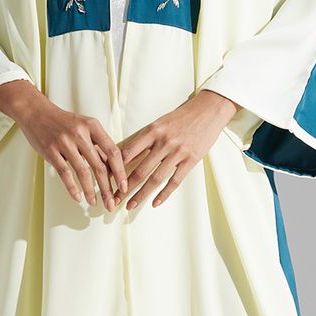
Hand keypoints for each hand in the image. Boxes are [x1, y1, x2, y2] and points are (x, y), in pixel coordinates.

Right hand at [0, 80, 127, 211]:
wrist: (36, 112)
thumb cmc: (63, 121)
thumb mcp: (84, 126)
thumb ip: (98, 145)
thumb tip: (113, 167)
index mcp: (93, 126)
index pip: (113, 152)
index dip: (120, 172)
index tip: (124, 187)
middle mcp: (80, 133)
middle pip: (99, 166)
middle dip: (107, 188)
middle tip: (111, 203)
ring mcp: (64, 142)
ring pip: (83, 172)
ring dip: (90, 191)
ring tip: (94, 203)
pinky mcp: (51, 151)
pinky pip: (64, 173)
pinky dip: (72, 188)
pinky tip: (78, 198)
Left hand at [118, 89, 239, 211]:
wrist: (209, 110)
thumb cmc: (181, 117)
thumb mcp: (160, 123)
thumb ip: (145, 139)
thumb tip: (126, 156)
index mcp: (152, 131)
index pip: (128, 153)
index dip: (116, 168)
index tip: (106, 180)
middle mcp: (163, 142)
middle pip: (139, 170)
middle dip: (124, 187)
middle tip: (113, 199)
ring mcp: (178, 152)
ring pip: (155, 179)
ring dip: (141, 194)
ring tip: (130, 205)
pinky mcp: (190, 160)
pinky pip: (174, 181)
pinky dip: (164, 194)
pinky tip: (154, 203)